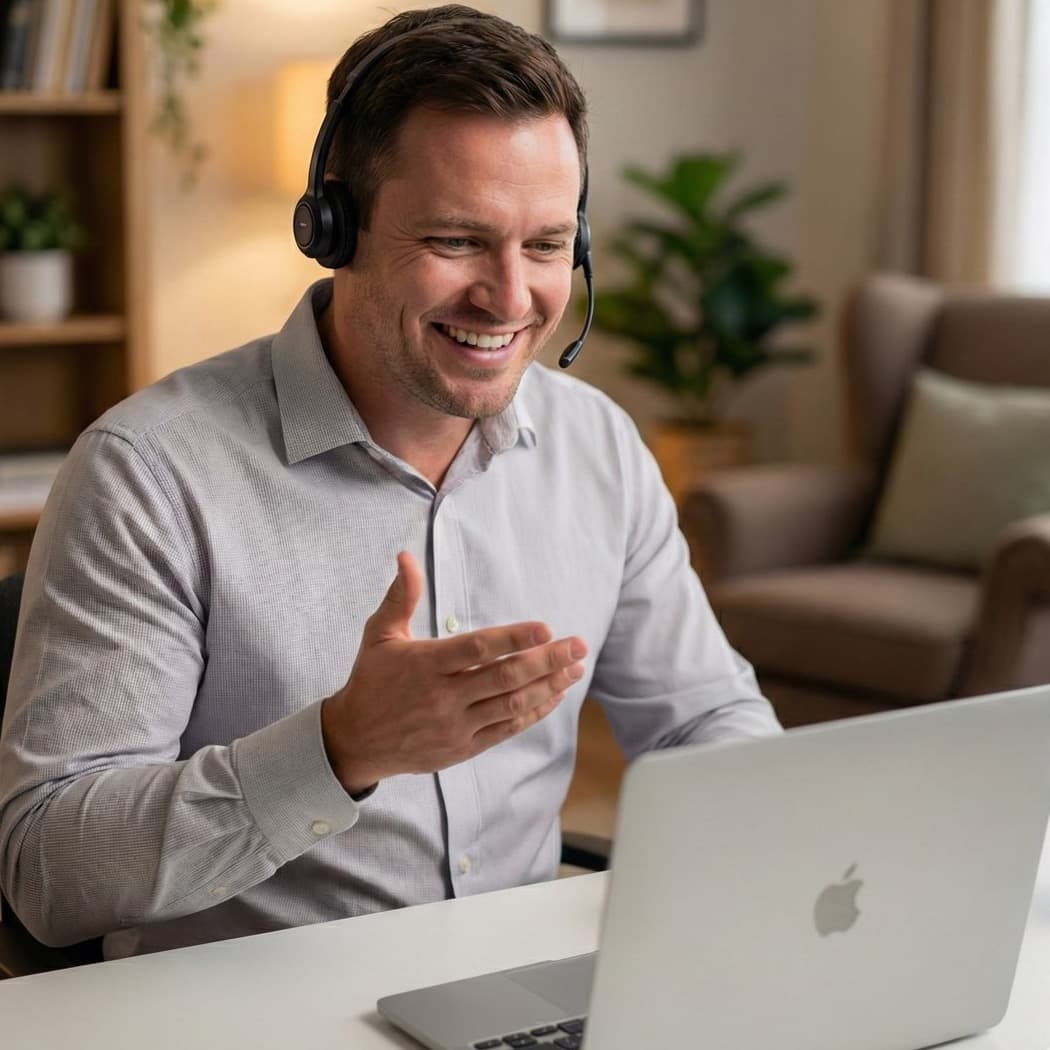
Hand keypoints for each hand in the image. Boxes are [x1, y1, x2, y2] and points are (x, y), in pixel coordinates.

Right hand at [321, 551, 587, 794]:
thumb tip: (406, 556)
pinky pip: (507, 729)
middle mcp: (443, 697)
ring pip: (512, 705)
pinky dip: (534, 712)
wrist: (354, 740)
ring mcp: (455, 725)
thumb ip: (401, 596)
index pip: (477, 649)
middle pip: (505, 677)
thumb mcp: (379, 634)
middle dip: (547, 660)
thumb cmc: (371, 680)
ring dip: (549, 686)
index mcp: (425, 664)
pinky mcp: (463, 748)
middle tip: (579, 645)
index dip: (513, 639)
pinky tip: (554, 695)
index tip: (545, 628)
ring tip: (576, 668)